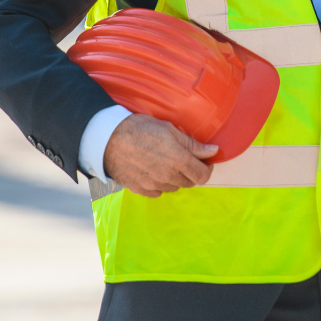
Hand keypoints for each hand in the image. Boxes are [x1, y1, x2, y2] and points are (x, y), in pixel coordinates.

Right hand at [102, 113, 216, 197]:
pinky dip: (160, 184)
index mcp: (178, 160)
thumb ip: (193, 145)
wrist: (108, 139)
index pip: (203, 176)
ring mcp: (153, 185)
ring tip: (165, 162)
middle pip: (190, 182)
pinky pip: (158, 192)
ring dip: (175, 178)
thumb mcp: (170, 130)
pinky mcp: (140, 189)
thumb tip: (213, 152)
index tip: (203, 160)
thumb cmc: (139, 129)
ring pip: (174, 187)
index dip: (206, 168)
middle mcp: (168, 176)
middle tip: (183, 158)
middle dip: (191, 172)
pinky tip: (153, 171)